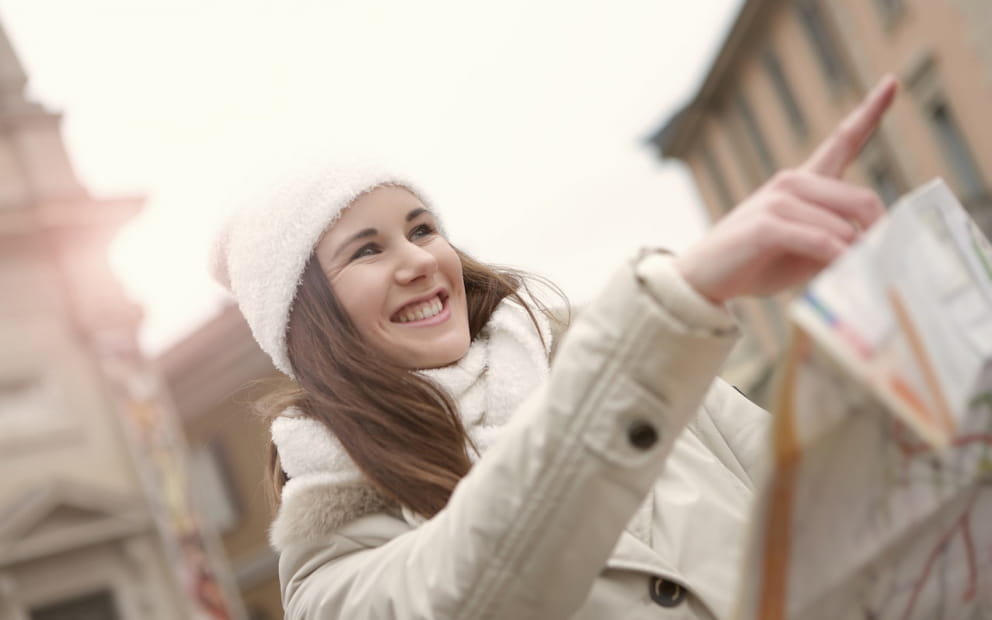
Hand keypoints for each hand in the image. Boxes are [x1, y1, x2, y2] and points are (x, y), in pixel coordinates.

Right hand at [675, 74, 897, 303]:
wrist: (703, 278)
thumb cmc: (756, 264)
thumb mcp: (805, 252)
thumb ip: (838, 242)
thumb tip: (876, 247)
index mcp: (803, 183)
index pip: (842, 141)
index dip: (870, 111)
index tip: (891, 83)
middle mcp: (792, 182)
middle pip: (862, 199)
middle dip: (879, 235)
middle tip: (884, 263)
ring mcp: (778, 199)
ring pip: (844, 226)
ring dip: (856, 257)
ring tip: (858, 278)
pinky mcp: (767, 224)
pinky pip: (822, 242)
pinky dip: (839, 260)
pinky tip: (844, 271)